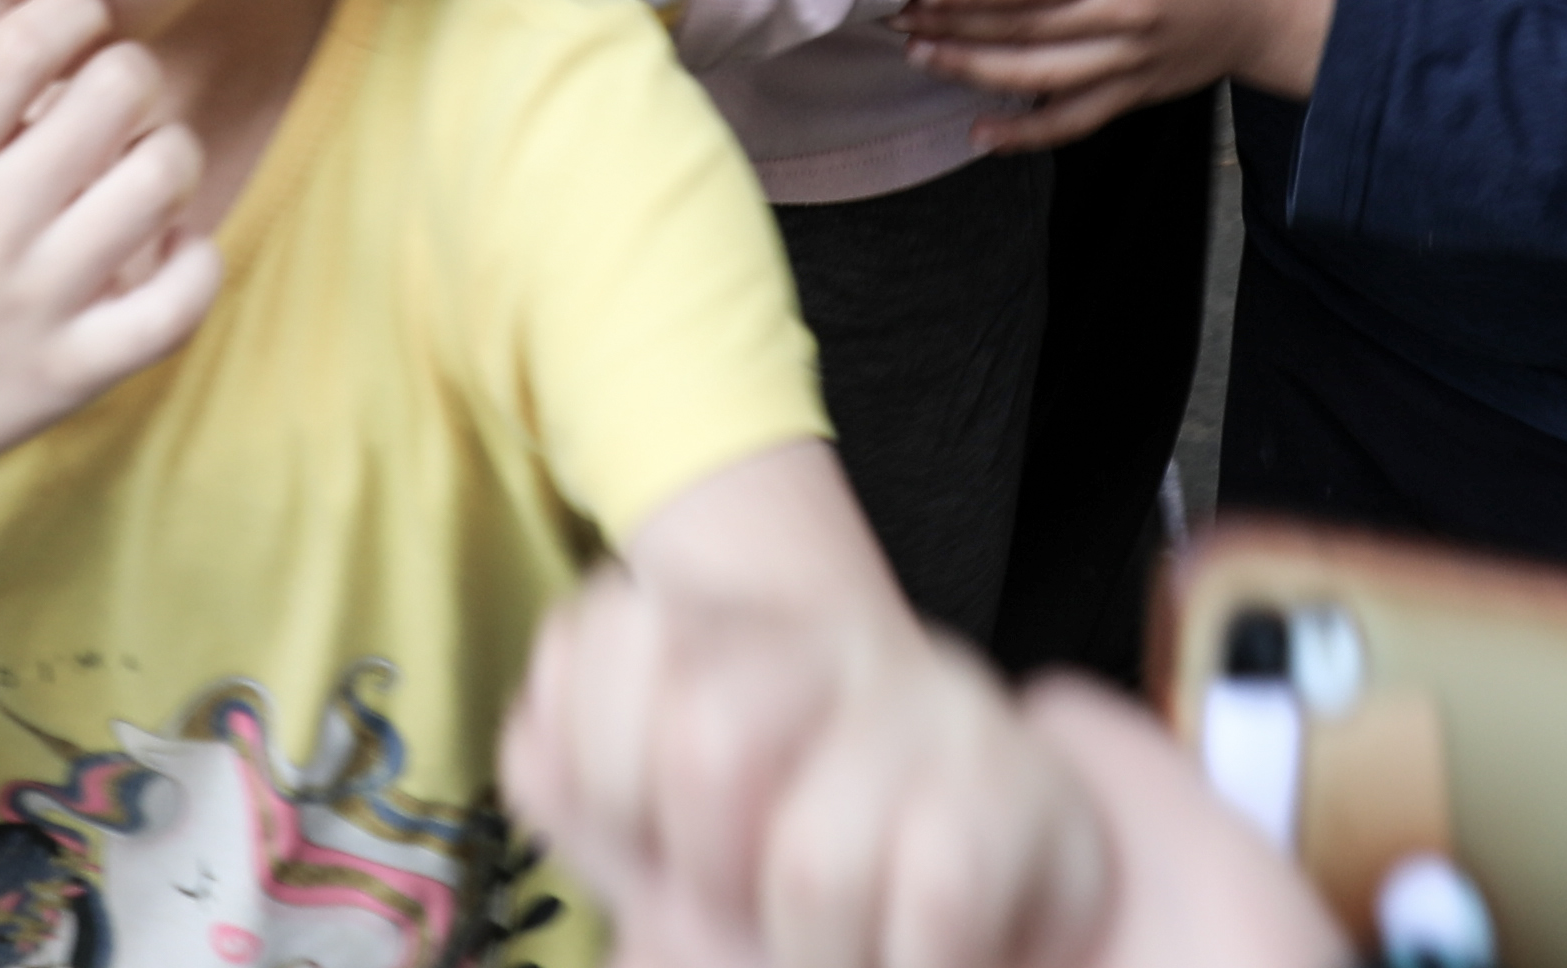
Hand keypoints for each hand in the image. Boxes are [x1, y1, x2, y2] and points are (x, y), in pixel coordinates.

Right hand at [0, 0, 218, 498]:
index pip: (24, 44)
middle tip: (114, 96)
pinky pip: (179, 303)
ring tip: (141, 164)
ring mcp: (39, 302)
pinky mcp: (78, 368)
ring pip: (161, 181)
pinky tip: (172, 244)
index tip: (80, 19)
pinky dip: (197, 263)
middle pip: (116, 94)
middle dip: (130, 72)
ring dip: (170, 154)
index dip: (74, 7)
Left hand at [510, 575, 1109, 967]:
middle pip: (707, 741)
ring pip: (814, 856)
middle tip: (748, 909)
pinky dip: (907, 961)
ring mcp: (938, 700)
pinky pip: (939, 889)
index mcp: (720, 632)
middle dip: (711, 877)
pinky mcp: (1029, 786)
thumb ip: (575, 790)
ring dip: (815, 948)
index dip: (604, 779)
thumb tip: (537, 752)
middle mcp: (827, 641)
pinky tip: (912, 953)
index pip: (606, 635)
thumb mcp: (661, 840)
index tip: (650, 844)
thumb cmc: (791, 879)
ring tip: (839, 945)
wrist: (975, 904)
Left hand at [894, 0, 1333, 154]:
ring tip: (919, 56)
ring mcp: (1130, 62)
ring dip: (975, 72)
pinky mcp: (1134, 94)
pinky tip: (978, 136)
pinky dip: (1026, 136)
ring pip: (1041, 80)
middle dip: (958, 26)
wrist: (1271, 3)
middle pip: (1029, 30)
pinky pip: (1075, 121)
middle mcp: (1126, 15)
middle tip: (896, 16)